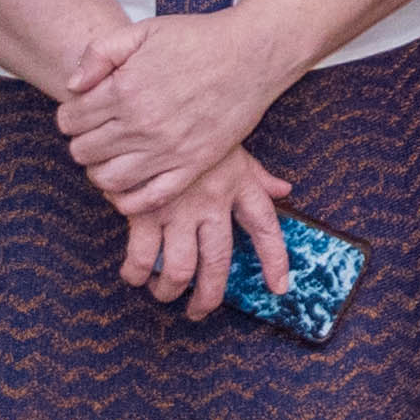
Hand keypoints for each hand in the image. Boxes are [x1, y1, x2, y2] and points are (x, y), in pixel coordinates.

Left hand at [55, 10, 299, 211]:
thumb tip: (73, 86)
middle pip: (83, 152)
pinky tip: (127, 187)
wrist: (251, 54)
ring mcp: (168, 149)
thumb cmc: (197, 39)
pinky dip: (129, 200)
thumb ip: (100, 52)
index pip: (70, 120)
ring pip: (108, 179)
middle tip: (95, 134)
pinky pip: (149, 198)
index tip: (81, 112)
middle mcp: (142, 124)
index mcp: (125, 89)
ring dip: (99, 171)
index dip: (69, 116)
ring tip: (109, 157)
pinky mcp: (193, 165)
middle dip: (81, 142)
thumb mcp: (143, 30)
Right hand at [118, 144, 295, 316]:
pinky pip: (142, 256)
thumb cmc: (194, 129)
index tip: (279, 288)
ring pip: (179, 269)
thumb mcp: (234, 148)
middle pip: (218, 262)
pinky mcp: (143, 210)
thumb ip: (258, 176)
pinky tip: (135, 275)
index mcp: (238, 185)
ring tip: (164, 294)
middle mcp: (211, 202)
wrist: (152, 107)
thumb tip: (285, 190)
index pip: (265, 227)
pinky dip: (137, 273)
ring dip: (170, 291)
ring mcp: (177, 209)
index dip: (275, 260)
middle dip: (209, 296)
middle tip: (199, 311)